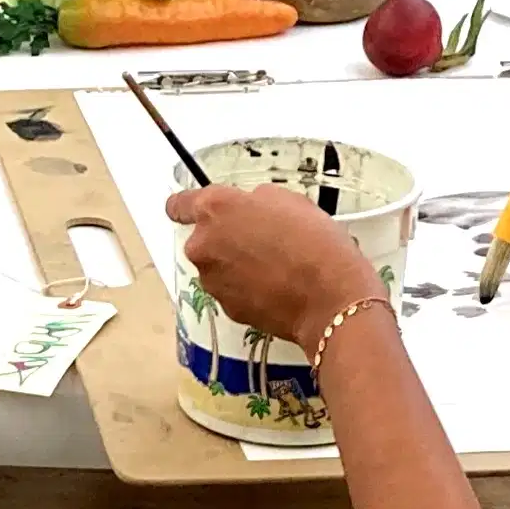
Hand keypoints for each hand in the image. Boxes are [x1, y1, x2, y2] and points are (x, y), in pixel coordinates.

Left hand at [166, 185, 390, 345]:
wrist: (330, 298)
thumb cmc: (315, 241)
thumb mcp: (290, 200)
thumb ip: (256, 201)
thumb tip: (249, 208)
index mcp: (215, 209)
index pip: (179, 205)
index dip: (186, 207)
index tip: (194, 211)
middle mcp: (203, 244)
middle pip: (204, 239)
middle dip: (226, 240)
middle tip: (264, 242)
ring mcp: (211, 280)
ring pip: (218, 266)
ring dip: (237, 265)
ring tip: (277, 268)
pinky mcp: (225, 308)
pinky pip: (232, 291)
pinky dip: (247, 289)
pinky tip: (277, 288)